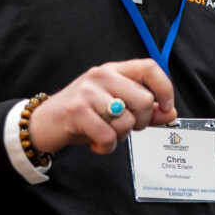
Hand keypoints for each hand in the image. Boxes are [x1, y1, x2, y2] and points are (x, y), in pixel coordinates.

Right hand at [28, 59, 176, 155]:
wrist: (43, 123)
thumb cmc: (82, 114)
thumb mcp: (115, 108)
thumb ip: (145, 110)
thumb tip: (171, 113)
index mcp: (114, 70)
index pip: (150, 68)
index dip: (165, 89)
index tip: (166, 107)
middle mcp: (101, 75)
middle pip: (144, 100)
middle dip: (140, 122)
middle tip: (124, 127)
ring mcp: (88, 92)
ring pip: (127, 121)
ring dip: (120, 137)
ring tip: (105, 133)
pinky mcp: (77, 111)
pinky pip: (108, 135)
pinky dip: (106, 147)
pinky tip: (97, 143)